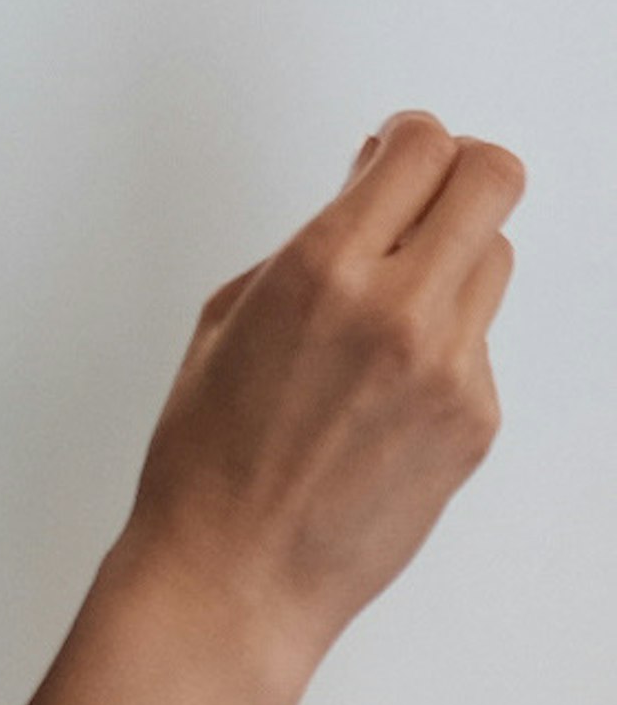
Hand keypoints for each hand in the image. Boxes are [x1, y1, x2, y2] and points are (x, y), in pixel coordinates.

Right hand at [7, 115, 521, 704]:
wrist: (241, 569)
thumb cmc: (210, 453)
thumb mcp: (229, 316)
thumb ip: (307, 247)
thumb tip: (367, 196)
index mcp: (321, 270)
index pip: (420, 150)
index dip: (411, 135)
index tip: (396, 143)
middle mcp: (400, 310)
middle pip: (491, 183)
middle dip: (462, 167)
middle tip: (427, 183)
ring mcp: (453, 369)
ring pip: (495, 257)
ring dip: (454, 250)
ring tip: (398, 283)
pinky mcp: (478, 420)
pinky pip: (479, 338)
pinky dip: (444, 333)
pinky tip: (385, 372)